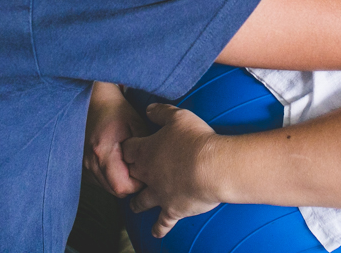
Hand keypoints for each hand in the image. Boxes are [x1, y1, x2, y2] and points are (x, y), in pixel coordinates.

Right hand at [83, 82, 149, 196]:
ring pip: (106, 188)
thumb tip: (154, 167)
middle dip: (130, 185)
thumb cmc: (117, 111)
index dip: (137, 184)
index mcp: (103, 152)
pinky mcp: (83, 165)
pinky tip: (119, 164)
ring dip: (120, 182)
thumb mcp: (136, 124)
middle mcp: (90, 161)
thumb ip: (145, 147)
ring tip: (130, 164)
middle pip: (114, 191)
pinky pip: (100, 181)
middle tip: (141, 169)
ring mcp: (84, 164)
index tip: (147, 173)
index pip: (121, 186)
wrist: (95, 101)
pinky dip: (111, 178)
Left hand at [123, 103, 221, 237]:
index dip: (128, 148)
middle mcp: (148, 174)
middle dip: (130, 175)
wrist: (213, 167)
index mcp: (147, 151)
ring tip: (135, 205)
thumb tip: (148, 108)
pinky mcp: (173, 209)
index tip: (128, 149)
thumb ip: (161, 112)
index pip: (128, 149)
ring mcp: (159, 194)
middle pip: (131, 176)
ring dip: (138, 203)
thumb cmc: (196, 139)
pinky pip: (162, 222)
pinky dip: (159, 228)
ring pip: (141, 201)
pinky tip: (156, 233)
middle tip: (131, 176)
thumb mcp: (179, 116)